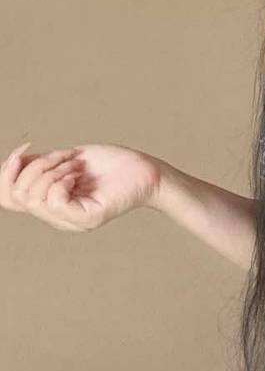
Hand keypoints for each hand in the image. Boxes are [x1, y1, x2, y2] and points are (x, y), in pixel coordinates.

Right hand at [0, 140, 160, 232]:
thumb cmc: (108, 165)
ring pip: (34, 196)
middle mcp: (57, 217)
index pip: (6, 198)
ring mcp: (71, 221)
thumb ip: (38, 165)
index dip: (6, 172)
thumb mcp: (64, 160)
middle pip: (17, 194)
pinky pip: (54, 201)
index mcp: (48, 205)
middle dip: (36, 166)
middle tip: (66, 156)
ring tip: (75, 164)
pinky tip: (78, 175)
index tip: (25, 150)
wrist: (144, 171)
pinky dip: (61, 180)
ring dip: (52, 169)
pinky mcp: (86, 219)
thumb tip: (12, 163)